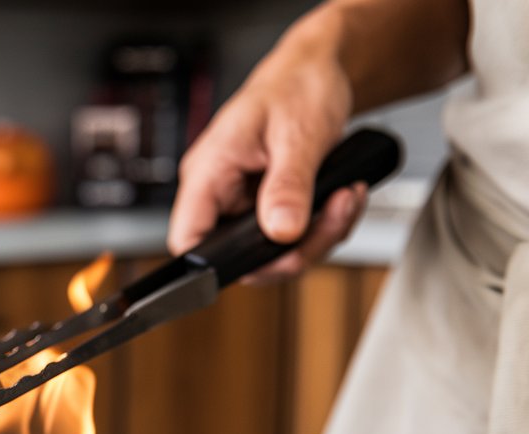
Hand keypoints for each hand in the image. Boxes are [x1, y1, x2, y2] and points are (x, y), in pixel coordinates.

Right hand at [168, 31, 368, 284]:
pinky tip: (343, 196)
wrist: (317, 71)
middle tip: (332, 218)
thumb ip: (288, 186)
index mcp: (208, 172)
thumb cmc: (296, 86)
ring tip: (345, 198)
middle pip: (240, 254)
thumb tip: (280, 232)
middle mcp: (220, 192)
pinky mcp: (269, 204)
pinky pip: (292, 235)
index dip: (216, 262)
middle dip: (294, 249)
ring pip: (273, 251)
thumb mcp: (296, 134)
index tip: (266, 259)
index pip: (188, 238)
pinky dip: (325, 224)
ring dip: (319, 235)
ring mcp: (245, 201)